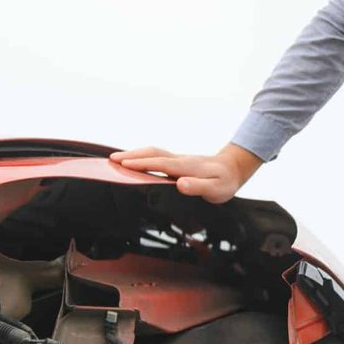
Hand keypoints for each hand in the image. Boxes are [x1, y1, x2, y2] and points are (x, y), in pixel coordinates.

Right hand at [108, 143, 263, 203]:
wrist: (232, 169)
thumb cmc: (225, 182)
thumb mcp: (216, 190)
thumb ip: (199, 187)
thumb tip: (180, 184)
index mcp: (186, 167)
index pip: (160, 163)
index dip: (142, 164)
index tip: (124, 164)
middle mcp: (179, 160)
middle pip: (152, 154)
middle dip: (131, 155)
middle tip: (111, 160)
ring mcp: (177, 159)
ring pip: (153, 153)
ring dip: (134, 154)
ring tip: (116, 159)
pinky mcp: (177, 162)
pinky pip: (156, 156)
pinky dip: (142, 156)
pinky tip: (134, 161)